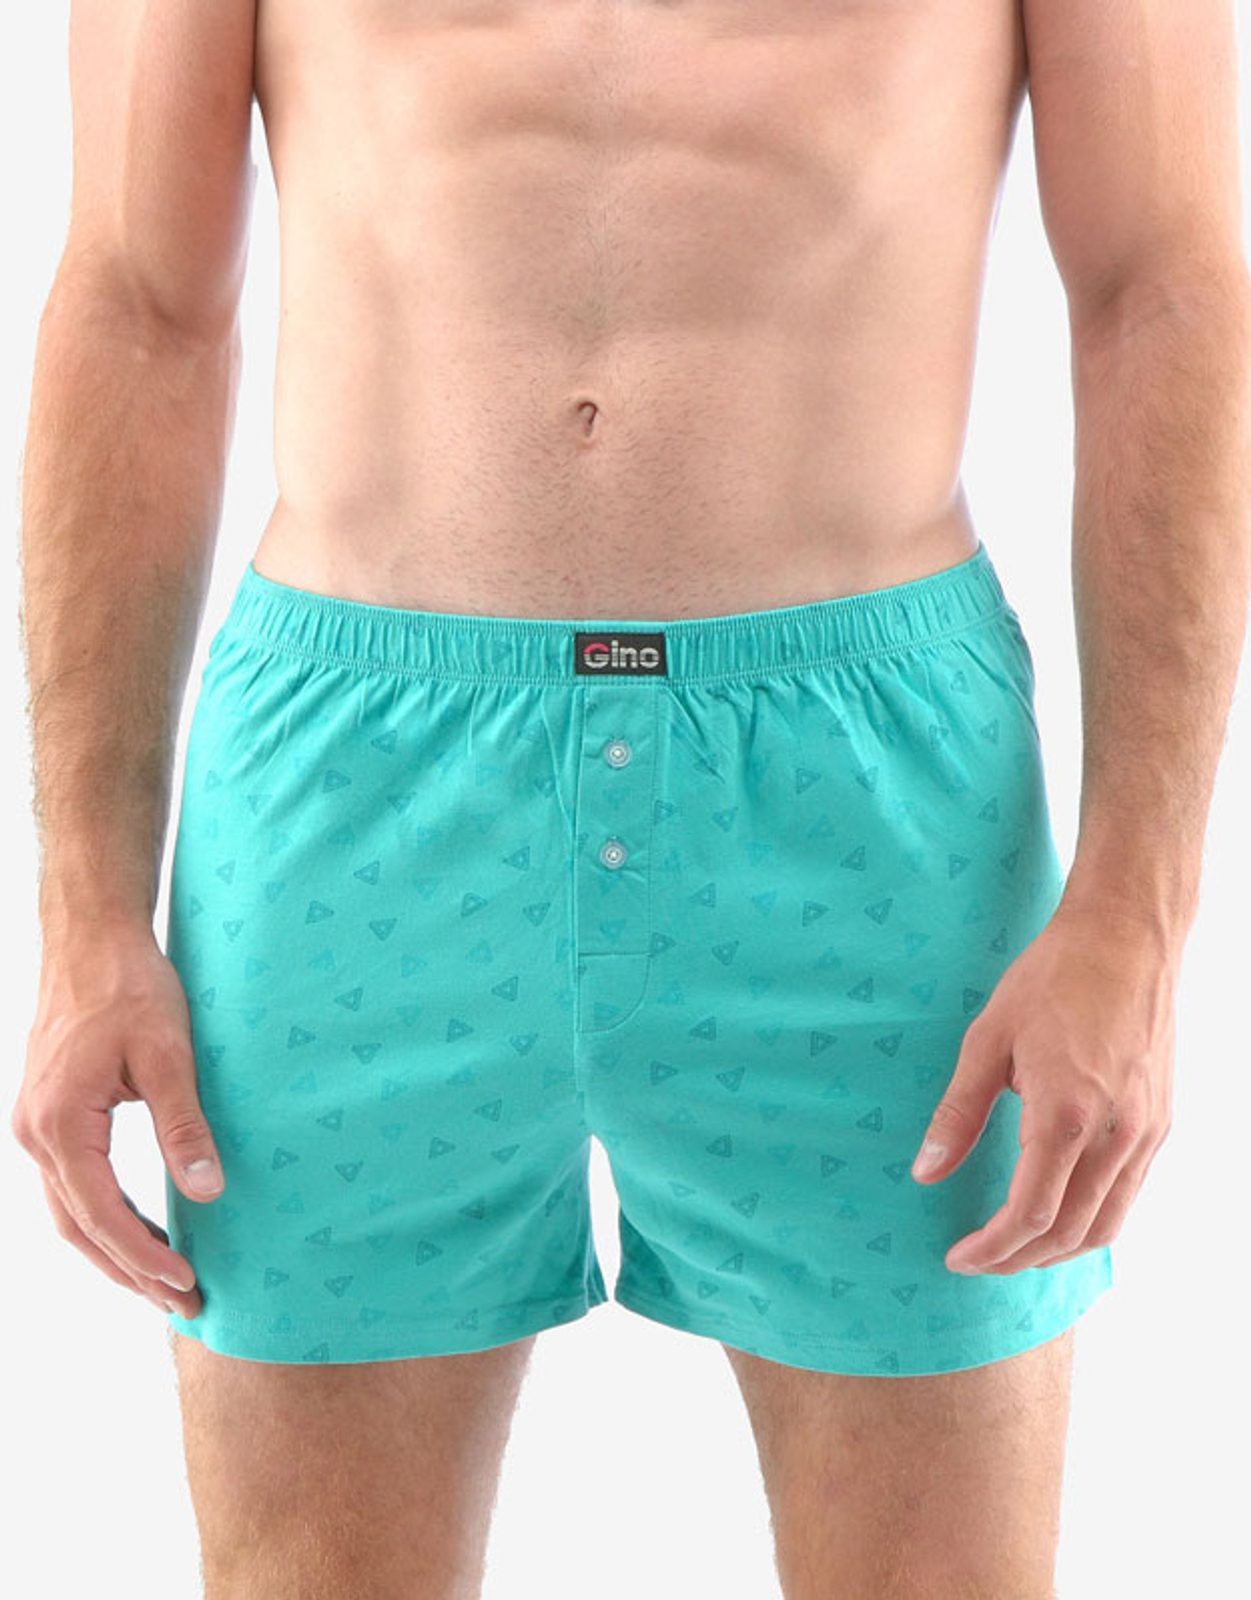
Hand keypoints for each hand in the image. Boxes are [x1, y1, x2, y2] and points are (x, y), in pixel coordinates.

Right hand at [11, 923, 223, 1316]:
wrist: (91, 940)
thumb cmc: (131, 988)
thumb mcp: (169, 1055)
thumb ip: (185, 1126)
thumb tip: (208, 1191)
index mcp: (61, 1125)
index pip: (102, 1216)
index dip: (145, 1257)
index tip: (187, 1284)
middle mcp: (36, 1135)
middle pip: (79, 1229)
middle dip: (130, 1272)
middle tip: (184, 1304)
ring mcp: (36, 1127)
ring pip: (70, 1213)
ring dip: (116, 1251)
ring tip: (167, 1284)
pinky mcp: (49, 1117)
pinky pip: (71, 1186)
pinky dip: (104, 1218)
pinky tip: (142, 1230)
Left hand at [910, 902, 1176, 1273]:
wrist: (1126, 939)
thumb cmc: (1052, 979)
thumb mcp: (988, 1039)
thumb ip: (958, 1113)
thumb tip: (925, 1172)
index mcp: (1066, 1115)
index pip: (1031, 1214)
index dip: (993, 1248)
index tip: (958, 1257)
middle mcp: (1115, 1134)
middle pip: (1069, 1233)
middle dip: (1018, 1259)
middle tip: (977, 1259)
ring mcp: (1145, 1132)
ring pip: (1107, 1225)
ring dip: (1057, 1250)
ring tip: (1013, 1248)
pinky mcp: (1159, 1122)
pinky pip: (1128, 1195)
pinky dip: (1092, 1222)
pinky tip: (1060, 1213)